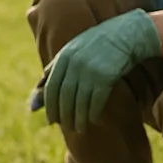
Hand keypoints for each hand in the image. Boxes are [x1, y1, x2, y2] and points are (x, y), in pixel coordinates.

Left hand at [40, 9, 160, 133]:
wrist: (126, 34)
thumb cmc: (97, 46)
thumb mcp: (72, 52)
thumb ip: (54, 70)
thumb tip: (36, 91)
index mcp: (64, 56)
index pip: (51, 87)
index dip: (49, 106)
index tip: (50, 121)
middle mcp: (75, 63)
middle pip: (64, 96)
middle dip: (64, 115)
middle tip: (66, 127)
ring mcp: (90, 69)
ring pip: (79, 100)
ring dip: (78, 118)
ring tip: (79, 128)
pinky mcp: (106, 76)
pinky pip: (96, 100)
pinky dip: (93, 112)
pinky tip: (92, 120)